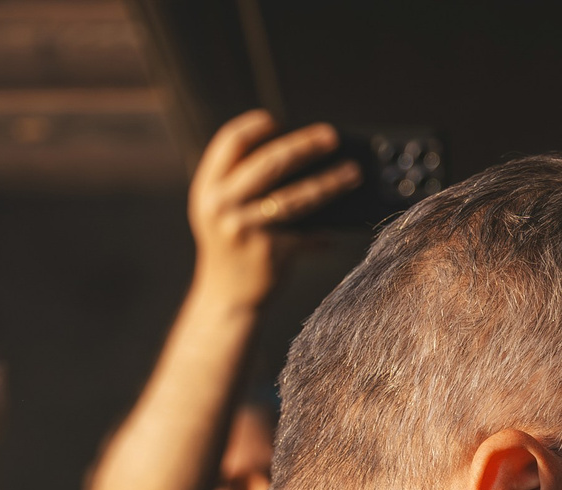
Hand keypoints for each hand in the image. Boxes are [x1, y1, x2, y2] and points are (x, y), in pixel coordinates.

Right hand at [187, 110, 361, 312]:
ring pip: (296, 197)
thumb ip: (242, 184)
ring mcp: (245, 228)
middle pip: (269, 163)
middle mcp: (222, 205)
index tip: (277, 119)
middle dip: (304, 146)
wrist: (225, 298)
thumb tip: (298, 157)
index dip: (254, 127)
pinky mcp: (269, 252)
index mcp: (208, 188)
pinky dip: (322, 235)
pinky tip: (333, 234)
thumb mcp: (222, 212)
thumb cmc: (231, 246)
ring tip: (354, 173)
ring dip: (330, 183)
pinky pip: (306, 235)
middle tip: (331, 137)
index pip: (230, 143)